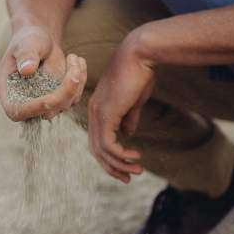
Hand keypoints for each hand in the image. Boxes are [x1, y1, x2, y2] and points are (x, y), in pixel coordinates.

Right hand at [0, 26, 86, 120]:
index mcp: (7, 91)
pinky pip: (74, 97)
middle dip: (64, 91)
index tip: (51, 98)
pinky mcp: (59, 100)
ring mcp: (43, 103)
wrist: (40, 40)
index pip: (17, 110)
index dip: (33, 109)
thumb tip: (27, 70)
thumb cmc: (29, 39)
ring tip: (73, 57)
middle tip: (73, 62)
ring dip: (75, 82)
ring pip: (64, 105)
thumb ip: (26, 55)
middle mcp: (24, 102)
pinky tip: (77, 61)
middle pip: (46, 111)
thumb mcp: (26, 43)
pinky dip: (80, 80)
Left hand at [88, 30, 154, 182]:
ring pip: (101, 149)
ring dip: (119, 164)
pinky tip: (135, 157)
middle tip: (127, 178)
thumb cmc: (139, 73)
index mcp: (98, 108)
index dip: (109, 156)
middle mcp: (93, 112)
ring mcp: (98, 113)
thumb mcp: (134, 100)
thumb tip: (128, 134)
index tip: (125, 167)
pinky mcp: (106, 113)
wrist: (140, 54)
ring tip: (137, 171)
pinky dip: (121, 154)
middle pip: (95, 149)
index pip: (97, 139)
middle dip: (111, 166)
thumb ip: (128, 117)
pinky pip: (108, 143)